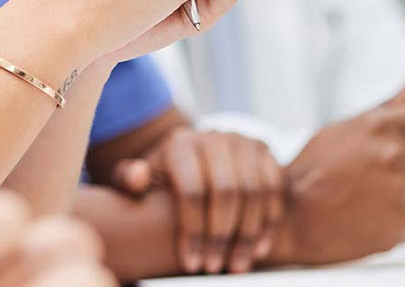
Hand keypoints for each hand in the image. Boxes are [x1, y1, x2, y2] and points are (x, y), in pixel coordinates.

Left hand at [109, 128, 283, 273]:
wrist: (192, 157)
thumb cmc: (163, 177)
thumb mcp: (141, 177)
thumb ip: (129, 179)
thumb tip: (136, 176)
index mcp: (180, 143)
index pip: (191, 190)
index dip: (192, 231)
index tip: (191, 263)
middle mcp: (213, 136)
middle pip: (225, 191)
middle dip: (221, 236)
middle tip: (214, 267)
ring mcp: (242, 141)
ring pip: (254, 192)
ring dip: (247, 235)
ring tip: (235, 266)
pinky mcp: (265, 151)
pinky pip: (275, 190)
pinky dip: (268, 223)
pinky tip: (257, 251)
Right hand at [275, 83, 404, 265]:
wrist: (293, 214)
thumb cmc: (315, 168)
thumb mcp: (344, 129)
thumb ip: (385, 108)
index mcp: (381, 127)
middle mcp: (395, 156)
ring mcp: (400, 192)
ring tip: (373, 198)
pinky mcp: (401, 224)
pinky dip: (394, 220)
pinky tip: (367, 214)